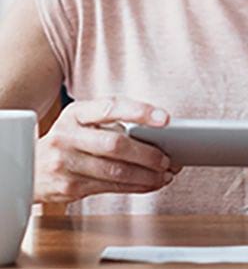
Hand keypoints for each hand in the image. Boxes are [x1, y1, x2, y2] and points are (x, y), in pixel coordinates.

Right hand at [35, 96, 179, 203]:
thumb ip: (112, 120)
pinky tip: (149, 184)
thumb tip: (156, 131)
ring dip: (146, 175)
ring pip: (115, 171)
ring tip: (165, 174)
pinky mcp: (68, 187)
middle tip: (168, 159)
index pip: (111, 107)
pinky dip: (135, 187)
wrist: (30, 166)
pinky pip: (109, 188)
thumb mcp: (83, 121)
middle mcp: (67, 136)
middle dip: (147, 154)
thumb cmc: (69, 139)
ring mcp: (65, 163)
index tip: (165, 119)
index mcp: (76, 112)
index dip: (139, 112)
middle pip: (115, 145)